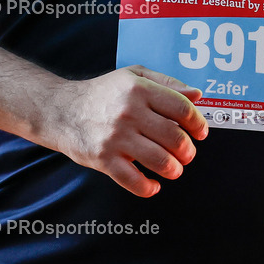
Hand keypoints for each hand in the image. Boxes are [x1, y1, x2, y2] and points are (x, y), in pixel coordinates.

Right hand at [48, 65, 208, 197]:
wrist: (62, 110)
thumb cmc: (103, 92)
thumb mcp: (134, 75)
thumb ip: (167, 83)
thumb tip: (197, 95)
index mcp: (140, 90)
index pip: (182, 109)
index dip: (198, 123)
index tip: (200, 132)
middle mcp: (130, 112)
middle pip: (174, 137)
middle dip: (188, 150)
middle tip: (187, 154)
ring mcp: (116, 137)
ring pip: (160, 160)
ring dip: (174, 169)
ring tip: (174, 169)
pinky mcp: (104, 159)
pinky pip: (133, 181)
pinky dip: (148, 188)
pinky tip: (153, 185)